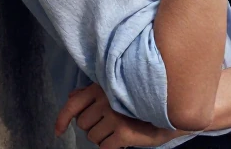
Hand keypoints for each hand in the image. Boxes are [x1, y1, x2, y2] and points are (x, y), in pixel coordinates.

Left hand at [56, 83, 185, 147]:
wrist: (172, 108)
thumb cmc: (141, 99)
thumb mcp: (117, 91)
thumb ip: (93, 93)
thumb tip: (71, 96)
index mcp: (101, 88)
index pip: (73, 103)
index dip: (62, 119)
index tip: (58, 131)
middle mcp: (106, 100)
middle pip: (83, 124)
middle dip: (93, 128)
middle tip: (111, 124)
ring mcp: (114, 116)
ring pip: (92, 137)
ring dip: (103, 138)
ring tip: (119, 130)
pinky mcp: (123, 132)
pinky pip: (104, 148)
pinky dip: (111, 148)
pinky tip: (122, 140)